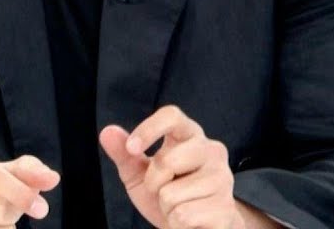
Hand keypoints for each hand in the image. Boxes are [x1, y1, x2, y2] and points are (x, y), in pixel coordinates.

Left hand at [100, 105, 244, 228]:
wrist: (199, 226)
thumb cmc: (171, 195)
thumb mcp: (142, 176)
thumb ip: (126, 155)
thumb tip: (107, 131)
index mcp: (190, 136)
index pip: (172, 116)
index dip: (149, 128)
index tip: (132, 148)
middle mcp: (212, 150)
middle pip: (167, 160)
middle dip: (154, 183)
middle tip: (165, 191)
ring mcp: (223, 178)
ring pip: (172, 195)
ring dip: (167, 209)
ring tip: (181, 207)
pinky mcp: (226, 206)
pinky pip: (183, 216)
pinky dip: (177, 224)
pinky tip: (190, 221)